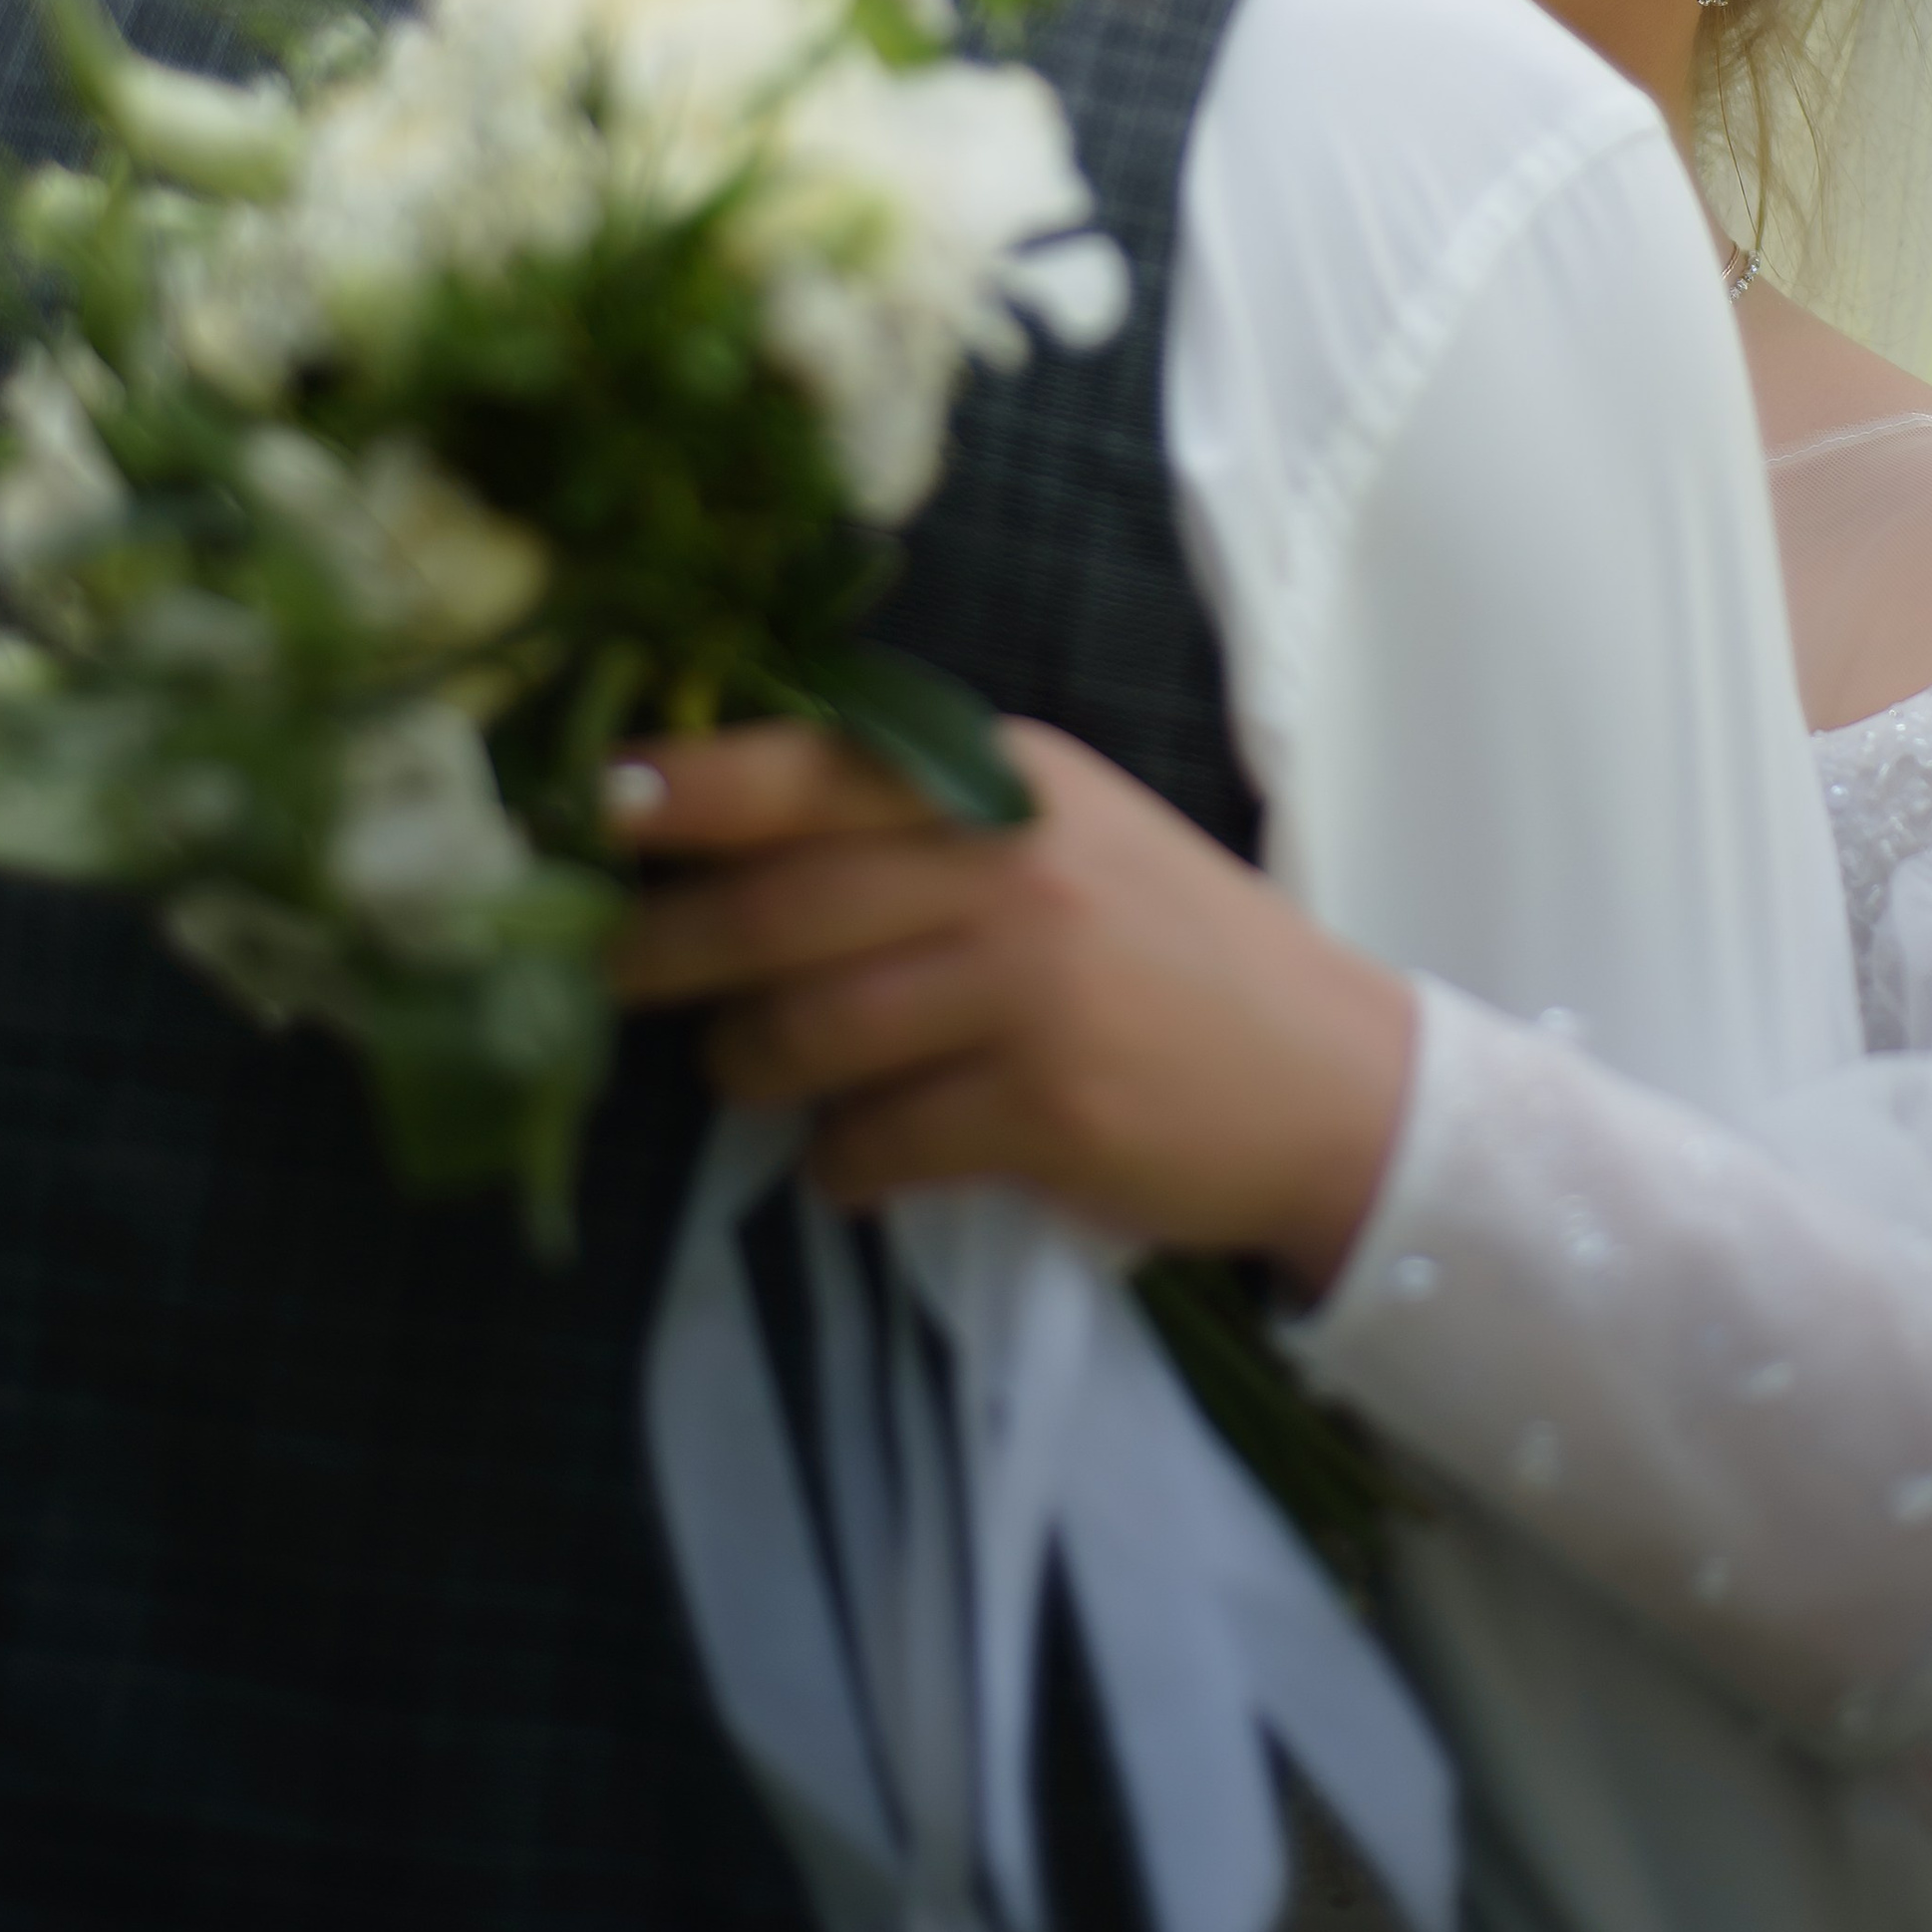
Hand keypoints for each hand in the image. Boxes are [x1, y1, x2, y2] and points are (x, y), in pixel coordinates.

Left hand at [609, 719, 1414, 1294]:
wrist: (1335, 1080)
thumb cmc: (1170, 949)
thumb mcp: (1062, 836)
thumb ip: (925, 821)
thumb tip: (728, 839)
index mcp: (1008, 781)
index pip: (817, 768)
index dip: (693, 786)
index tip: (597, 802)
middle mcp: (1014, 867)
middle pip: (779, 910)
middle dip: (664, 950)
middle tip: (608, 975)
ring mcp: (1032, 988)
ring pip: (806, 1034)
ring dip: (747, 1068)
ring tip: (747, 1074)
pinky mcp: (1045, 1108)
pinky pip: (873, 1143)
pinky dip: (838, 1164)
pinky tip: (854, 1162)